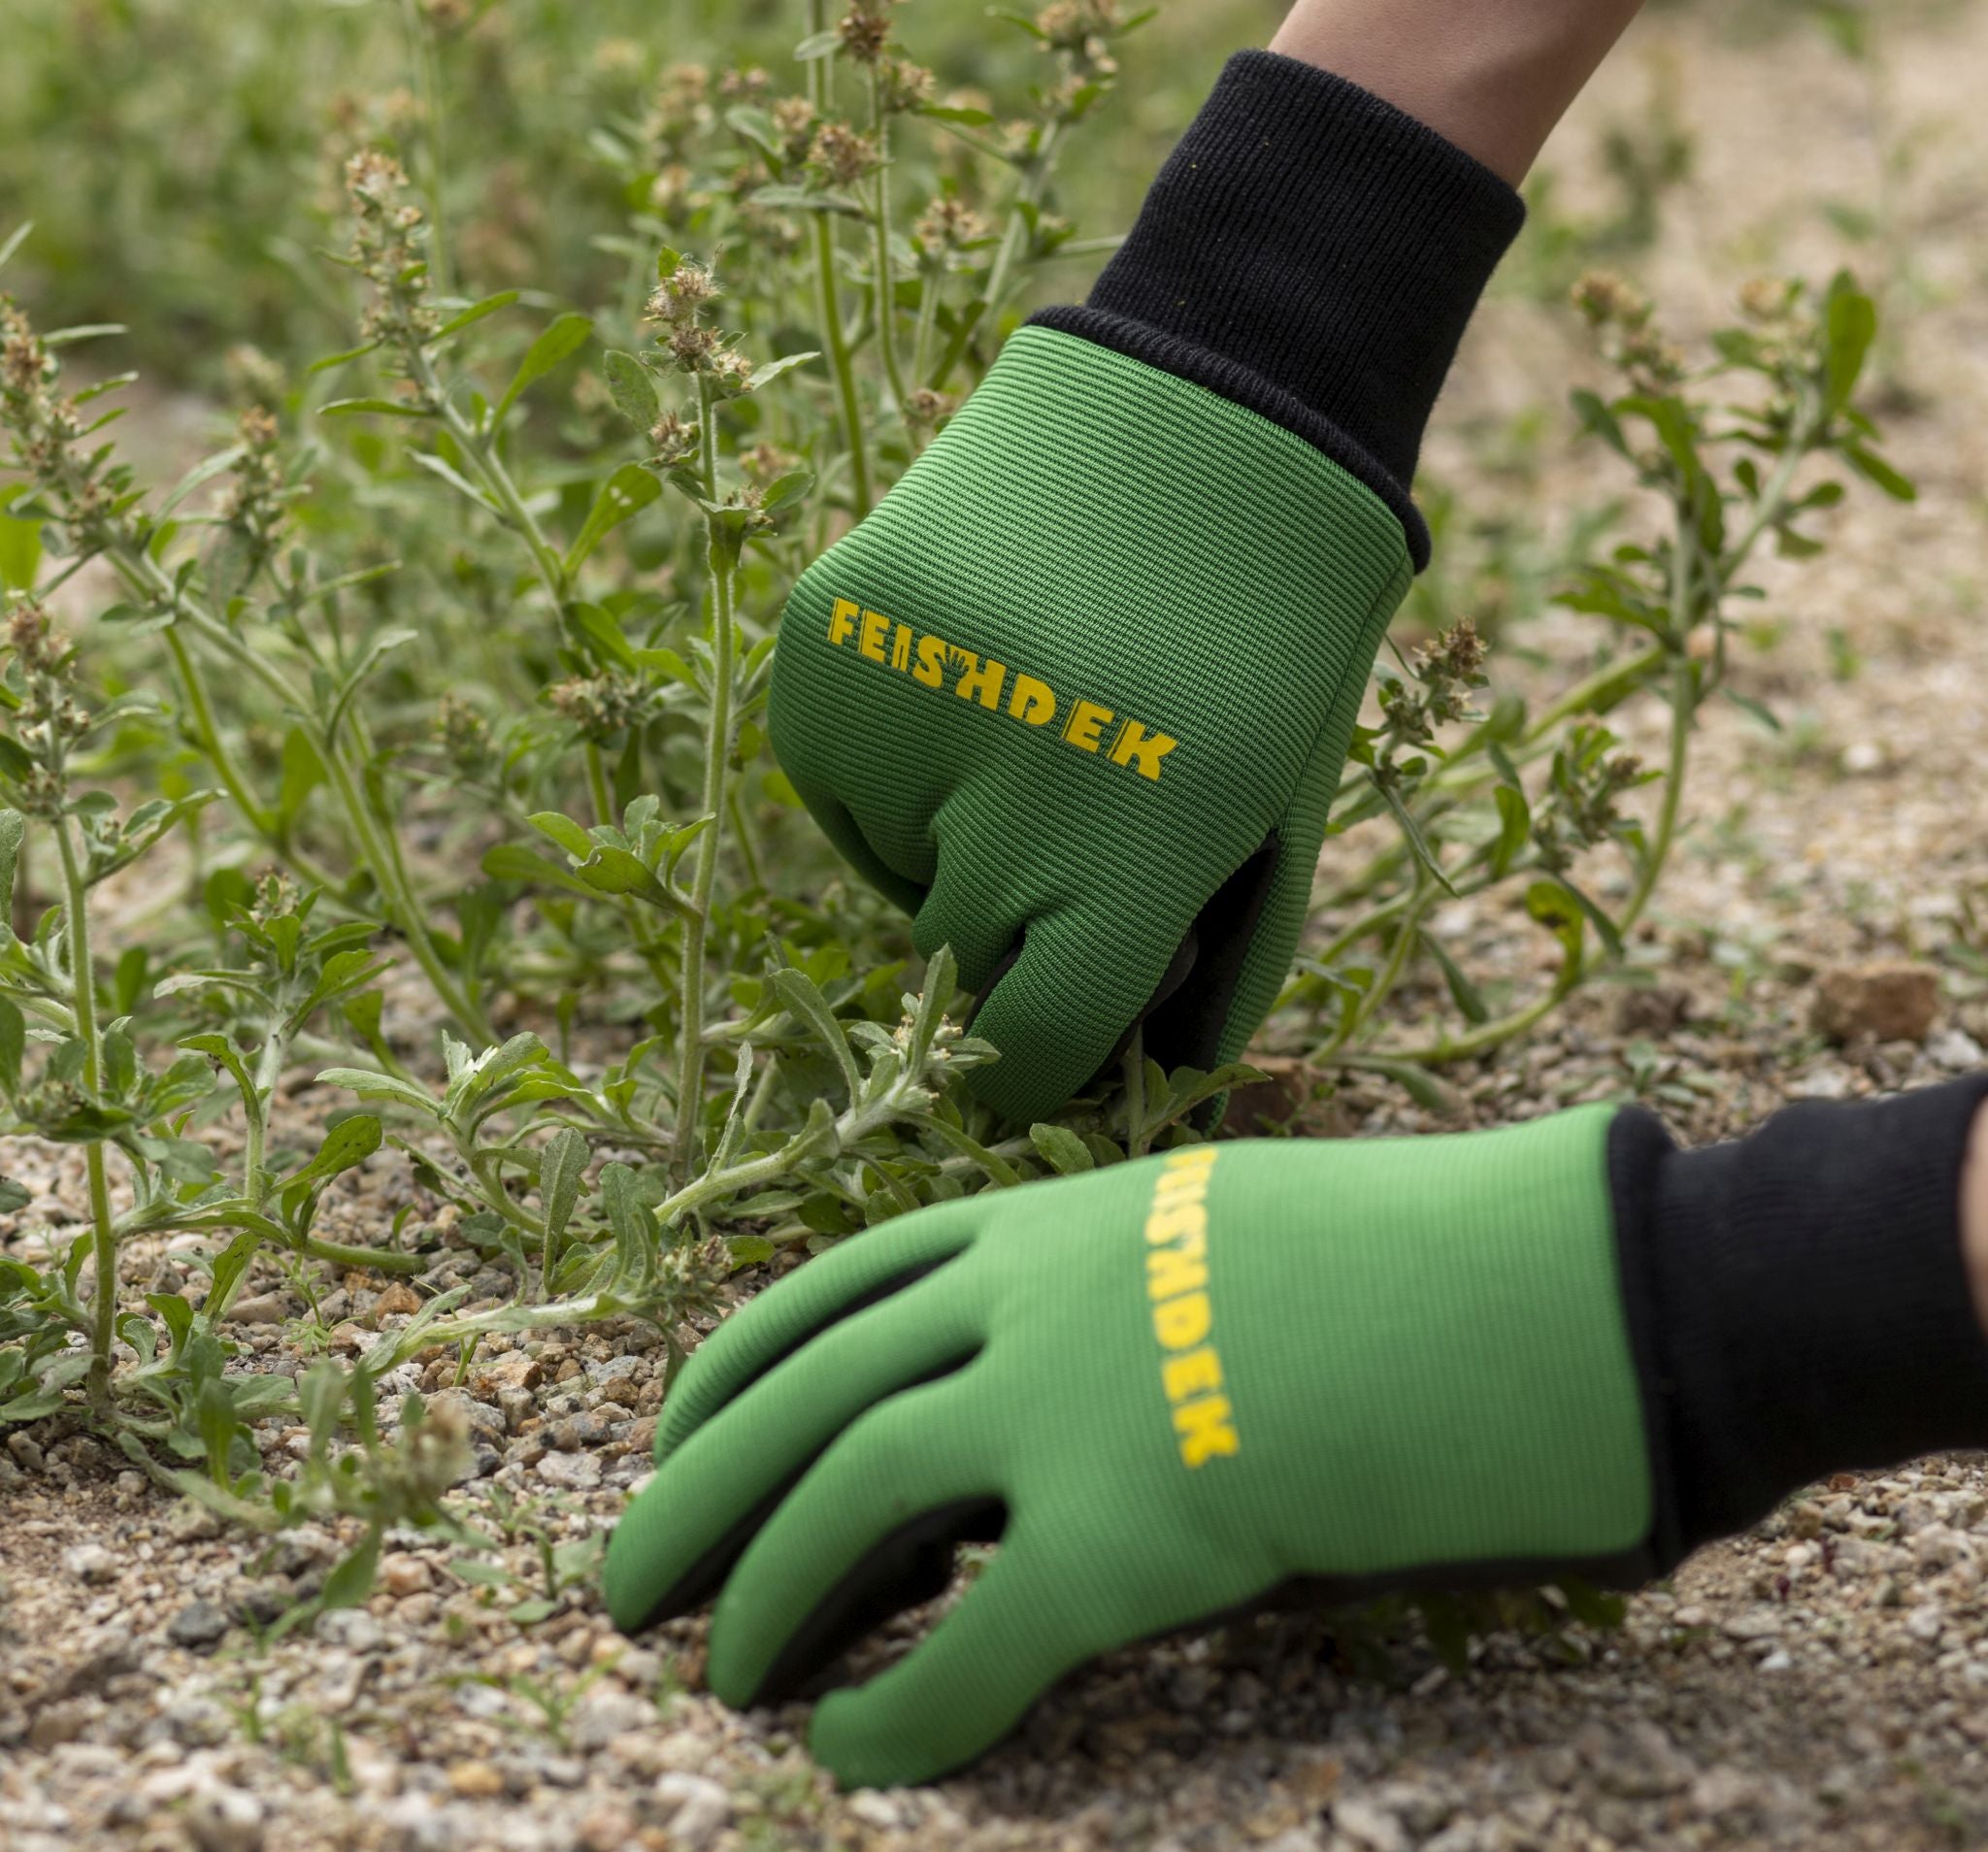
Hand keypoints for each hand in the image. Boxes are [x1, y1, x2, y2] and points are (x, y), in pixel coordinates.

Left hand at [604, 1111, 1654, 1786]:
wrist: (1535, 1286)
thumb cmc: (1403, 1260)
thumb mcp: (1213, 1230)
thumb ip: (1103, 1288)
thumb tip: (1034, 1368)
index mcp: (1044, 1222)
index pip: (828, 1291)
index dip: (730, 1375)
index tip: (671, 1437)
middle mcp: (1030, 1301)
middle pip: (803, 1397)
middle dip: (694, 1496)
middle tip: (624, 1586)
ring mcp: (1075, 1408)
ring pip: (848, 1500)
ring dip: (765, 1598)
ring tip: (719, 1680)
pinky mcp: (1140, 1536)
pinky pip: (971, 1644)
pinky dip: (896, 1710)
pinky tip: (854, 1754)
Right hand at [767, 324, 1413, 1122]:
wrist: (1212, 405)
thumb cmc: (1273, 640)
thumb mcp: (1285, 815)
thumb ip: (1219, 966)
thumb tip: (1143, 1072)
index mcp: (1134, 846)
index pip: (1035, 1041)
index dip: (1042, 1061)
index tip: (1047, 1041)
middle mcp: (998, 789)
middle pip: (959, 964)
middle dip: (1012, 934)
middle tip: (1074, 832)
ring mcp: (896, 705)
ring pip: (890, 868)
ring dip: (949, 842)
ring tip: (1033, 722)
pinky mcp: (823, 639)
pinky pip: (835, 775)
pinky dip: (892, 764)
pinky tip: (969, 676)